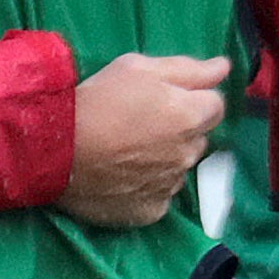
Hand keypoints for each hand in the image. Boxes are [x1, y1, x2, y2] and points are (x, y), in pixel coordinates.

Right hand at [60, 51, 229, 229]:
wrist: (54, 149)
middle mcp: (188, 153)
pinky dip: (148, 186)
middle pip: (198, 138)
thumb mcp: (137, 67)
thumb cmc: (97, 100)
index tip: (165, 99)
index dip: (192, 99)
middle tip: (141, 123)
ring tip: (127, 151)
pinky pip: (159, 195)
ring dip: (165, 159)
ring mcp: (170, 186)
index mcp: (190, 115)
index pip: (215, 105)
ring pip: (178, 167)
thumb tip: (224, 68)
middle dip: (180, 130)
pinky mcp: (151, 211)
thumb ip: (188, 68)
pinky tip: (123, 175)